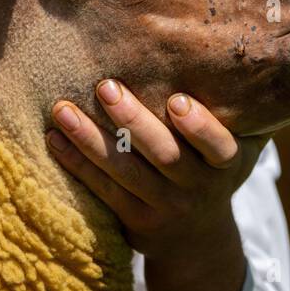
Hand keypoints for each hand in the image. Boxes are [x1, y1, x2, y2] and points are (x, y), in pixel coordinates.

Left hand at [47, 78, 264, 290]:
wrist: (196, 239)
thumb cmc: (210, 171)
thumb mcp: (234, 149)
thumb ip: (229, 114)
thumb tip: (213, 51)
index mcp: (226, 164)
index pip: (219, 146)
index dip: (199, 126)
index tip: (176, 100)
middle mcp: (198, 187)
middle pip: (164, 155)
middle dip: (133, 120)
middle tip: (105, 87)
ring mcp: (166, 208)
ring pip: (126, 172)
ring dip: (91, 139)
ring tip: (63, 110)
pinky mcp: (136, 221)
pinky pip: (104, 190)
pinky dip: (77, 163)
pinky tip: (55, 138)